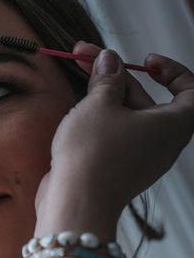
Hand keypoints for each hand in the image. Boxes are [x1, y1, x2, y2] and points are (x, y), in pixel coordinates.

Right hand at [35, 43, 193, 236]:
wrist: (77, 202)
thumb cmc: (95, 153)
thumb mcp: (100, 104)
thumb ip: (106, 78)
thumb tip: (109, 60)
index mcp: (173, 124)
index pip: (190, 90)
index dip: (171, 71)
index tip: (145, 61)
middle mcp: (162, 142)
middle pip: (147, 99)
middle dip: (116, 75)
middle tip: (86, 55)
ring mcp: (139, 157)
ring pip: (126, 117)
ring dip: (103, 94)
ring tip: (77, 75)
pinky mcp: (117, 167)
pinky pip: (114, 135)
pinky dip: (99, 118)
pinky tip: (76, 109)